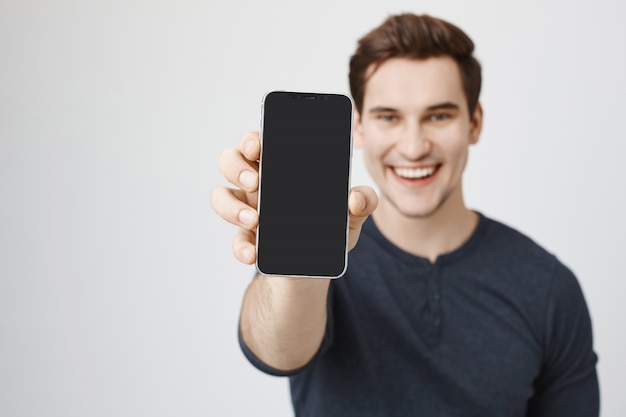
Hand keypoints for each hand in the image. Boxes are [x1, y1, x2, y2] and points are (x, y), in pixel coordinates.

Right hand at [211, 131, 377, 264]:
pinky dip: (241, 246)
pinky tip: (254, 253)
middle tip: (255, 181)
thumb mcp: (349, 216)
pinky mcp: (247, 240)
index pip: (260, 143)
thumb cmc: (325, 232)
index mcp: (280, 169)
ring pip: (221, 196)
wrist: (312, 270)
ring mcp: (248, 211)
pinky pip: (235, 239)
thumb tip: (356, 197)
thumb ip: (362, 202)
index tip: (257, 146)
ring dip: (231, 207)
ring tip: (255, 220)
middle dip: (236, 166)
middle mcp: (258, 185)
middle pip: (231, 161)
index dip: (252, 139)